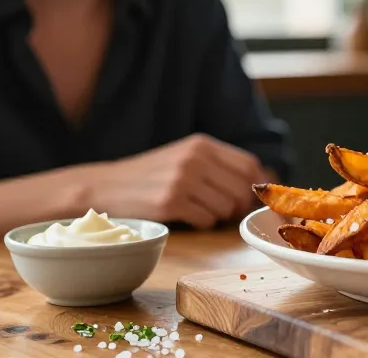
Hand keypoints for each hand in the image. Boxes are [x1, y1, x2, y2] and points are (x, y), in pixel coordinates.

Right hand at [83, 134, 265, 228]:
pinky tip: (187, 217)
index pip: (249, 165)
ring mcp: (182, 180)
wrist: (105, 186)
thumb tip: (262, 182)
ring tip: (200, 211)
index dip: (255, 185)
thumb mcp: (185, 156)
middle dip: (237, 206)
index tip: (250, 197)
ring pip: (226, 208)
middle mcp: (195, 158)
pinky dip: (203, 223)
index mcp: (202, 144)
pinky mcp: (170, 202)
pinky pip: (207, 221)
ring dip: (219, 216)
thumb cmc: (152, 175)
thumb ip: (218, 164)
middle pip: (241, 189)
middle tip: (223, 211)